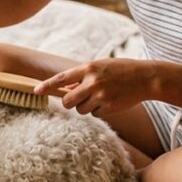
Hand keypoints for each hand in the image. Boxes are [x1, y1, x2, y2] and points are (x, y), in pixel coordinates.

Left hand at [34, 58, 158, 117]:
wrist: (145, 78)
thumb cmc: (120, 70)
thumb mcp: (100, 66)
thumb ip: (83, 77)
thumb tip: (66, 90)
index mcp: (88, 68)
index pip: (62, 78)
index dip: (47, 85)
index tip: (36, 91)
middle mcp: (93, 82)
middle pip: (68, 101)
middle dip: (69, 103)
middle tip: (75, 100)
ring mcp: (101, 96)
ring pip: (80, 109)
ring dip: (86, 107)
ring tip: (99, 97)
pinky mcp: (109, 107)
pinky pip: (95, 114)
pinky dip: (98, 111)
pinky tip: (109, 102)